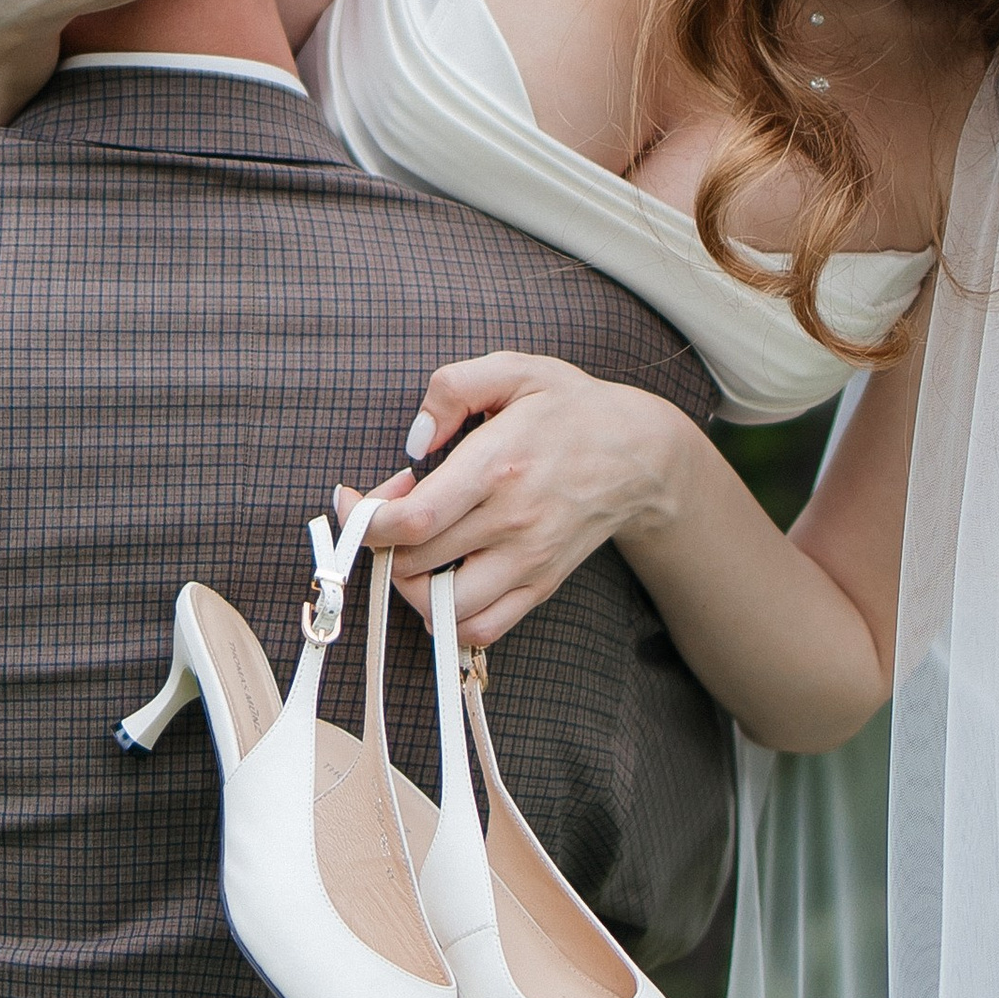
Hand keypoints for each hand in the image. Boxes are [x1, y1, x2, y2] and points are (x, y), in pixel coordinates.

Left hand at [335, 352, 692, 650]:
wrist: (640, 455)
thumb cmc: (570, 407)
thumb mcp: (515, 369)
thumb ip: (452, 388)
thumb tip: (415, 441)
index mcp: (498, 465)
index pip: (416, 519)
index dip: (368, 518)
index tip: (357, 498)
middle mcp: (512, 521)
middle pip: (415, 563)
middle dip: (381, 541)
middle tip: (392, 509)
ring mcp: (528, 561)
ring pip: (442, 607)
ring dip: (410, 584)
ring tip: (414, 547)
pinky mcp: (540, 585)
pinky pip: (481, 628)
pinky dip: (448, 617)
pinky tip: (443, 577)